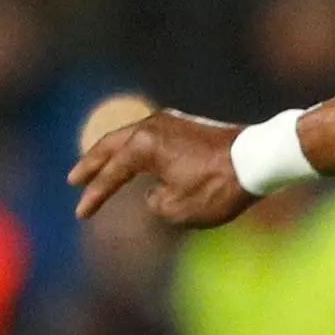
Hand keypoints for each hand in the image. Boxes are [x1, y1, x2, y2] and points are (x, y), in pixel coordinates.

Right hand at [70, 97, 250, 227]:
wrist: (261, 159)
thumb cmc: (221, 185)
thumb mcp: (180, 209)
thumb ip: (155, 203)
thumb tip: (153, 193)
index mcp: (143, 145)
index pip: (111, 174)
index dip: (95, 197)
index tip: (81, 214)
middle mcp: (151, 126)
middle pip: (110, 146)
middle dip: (91, 164)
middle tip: (74, 179)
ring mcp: (170, 121)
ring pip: (129, 137)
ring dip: (112, 153)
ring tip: (98, 165)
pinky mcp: (186, 124)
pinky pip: (149, 137)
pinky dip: (135, 149)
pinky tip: (133, 158)